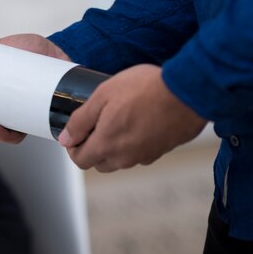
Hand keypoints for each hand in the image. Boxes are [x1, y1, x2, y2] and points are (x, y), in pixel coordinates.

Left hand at [59, 64, 207, 171]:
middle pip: (99, 163)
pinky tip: (137, 122)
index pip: (80, 161)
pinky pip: (139, 154)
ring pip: (120, 160)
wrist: (187, 92)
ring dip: (113, 147)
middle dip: (91, 148)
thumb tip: (65, 138)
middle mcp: (125, 157)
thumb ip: (80, 120)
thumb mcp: (102, 96)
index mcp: (107, 145)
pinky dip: (133, 143)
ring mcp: (145, 156)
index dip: (72, 148)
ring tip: (116, 120)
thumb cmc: (145, 89)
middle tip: (94, 125)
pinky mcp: (161, 151)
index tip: (74, 134)